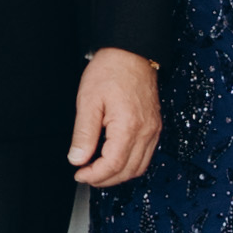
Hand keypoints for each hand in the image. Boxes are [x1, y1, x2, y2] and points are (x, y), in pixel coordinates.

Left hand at [69, 48, 160, 188]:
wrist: (131, 53)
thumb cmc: (110, 71)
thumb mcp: (88, 101)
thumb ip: (84, 134)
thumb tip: (77, 159)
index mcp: (129, 126)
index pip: (113, 165)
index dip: (95, 175)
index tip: (80, 175)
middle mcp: (146, 131)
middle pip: (128, 171)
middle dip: (105, 179)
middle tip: (86, 176)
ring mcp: (153, 130)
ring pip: (139, 167)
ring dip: (119, 175)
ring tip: (98, 172)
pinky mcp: (155, 126)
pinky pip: (146, 155)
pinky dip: (130, 164)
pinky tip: (114, 160)